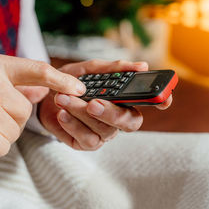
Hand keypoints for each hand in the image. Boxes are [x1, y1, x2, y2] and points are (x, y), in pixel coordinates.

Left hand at [39, 60, 172, 150]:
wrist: (44, 95)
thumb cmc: (71, 82)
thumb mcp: (90, 70)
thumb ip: (113, 68)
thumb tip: (142, 66)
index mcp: (124, 99)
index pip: (149, 102)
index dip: (161, 101)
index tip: (165, 99)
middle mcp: (118, 117)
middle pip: (130, 123)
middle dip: (111, 113)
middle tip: (93, 102)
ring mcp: (104, 132)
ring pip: (106, 131)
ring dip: (82, 114)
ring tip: (63, 98)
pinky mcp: (87, 143)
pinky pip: (88, 140)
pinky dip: (73, 126)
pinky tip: (62, 113)